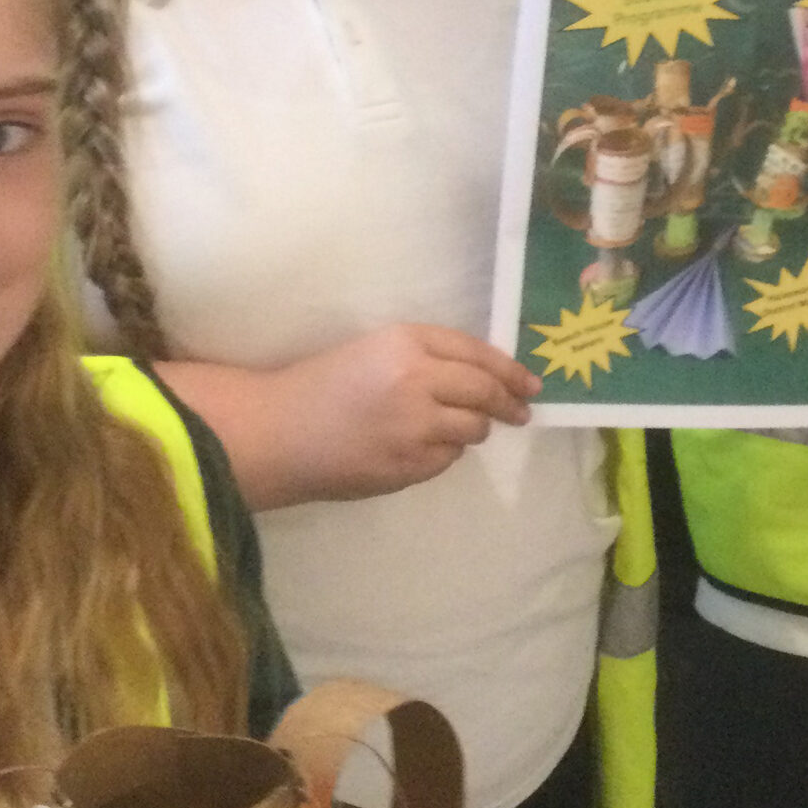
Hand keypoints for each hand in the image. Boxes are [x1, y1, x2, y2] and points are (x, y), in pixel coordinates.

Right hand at [161, 326, 540, 509]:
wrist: (278, 432)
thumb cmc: (321, 384)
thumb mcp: (374, 350)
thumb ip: (426, 357)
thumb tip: (485, 378)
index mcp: (405, 342)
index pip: (476, 354)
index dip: (509, 369)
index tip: (529, 382)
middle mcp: (416, 379)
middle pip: (485, 391)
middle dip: (510, 403)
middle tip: (521, 411)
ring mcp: (415, 426)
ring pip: (472, 429)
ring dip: (472, 429)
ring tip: (453, 427)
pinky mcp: (408, 466)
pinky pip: (446, 458)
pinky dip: (442, 452)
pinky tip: (416, 447)